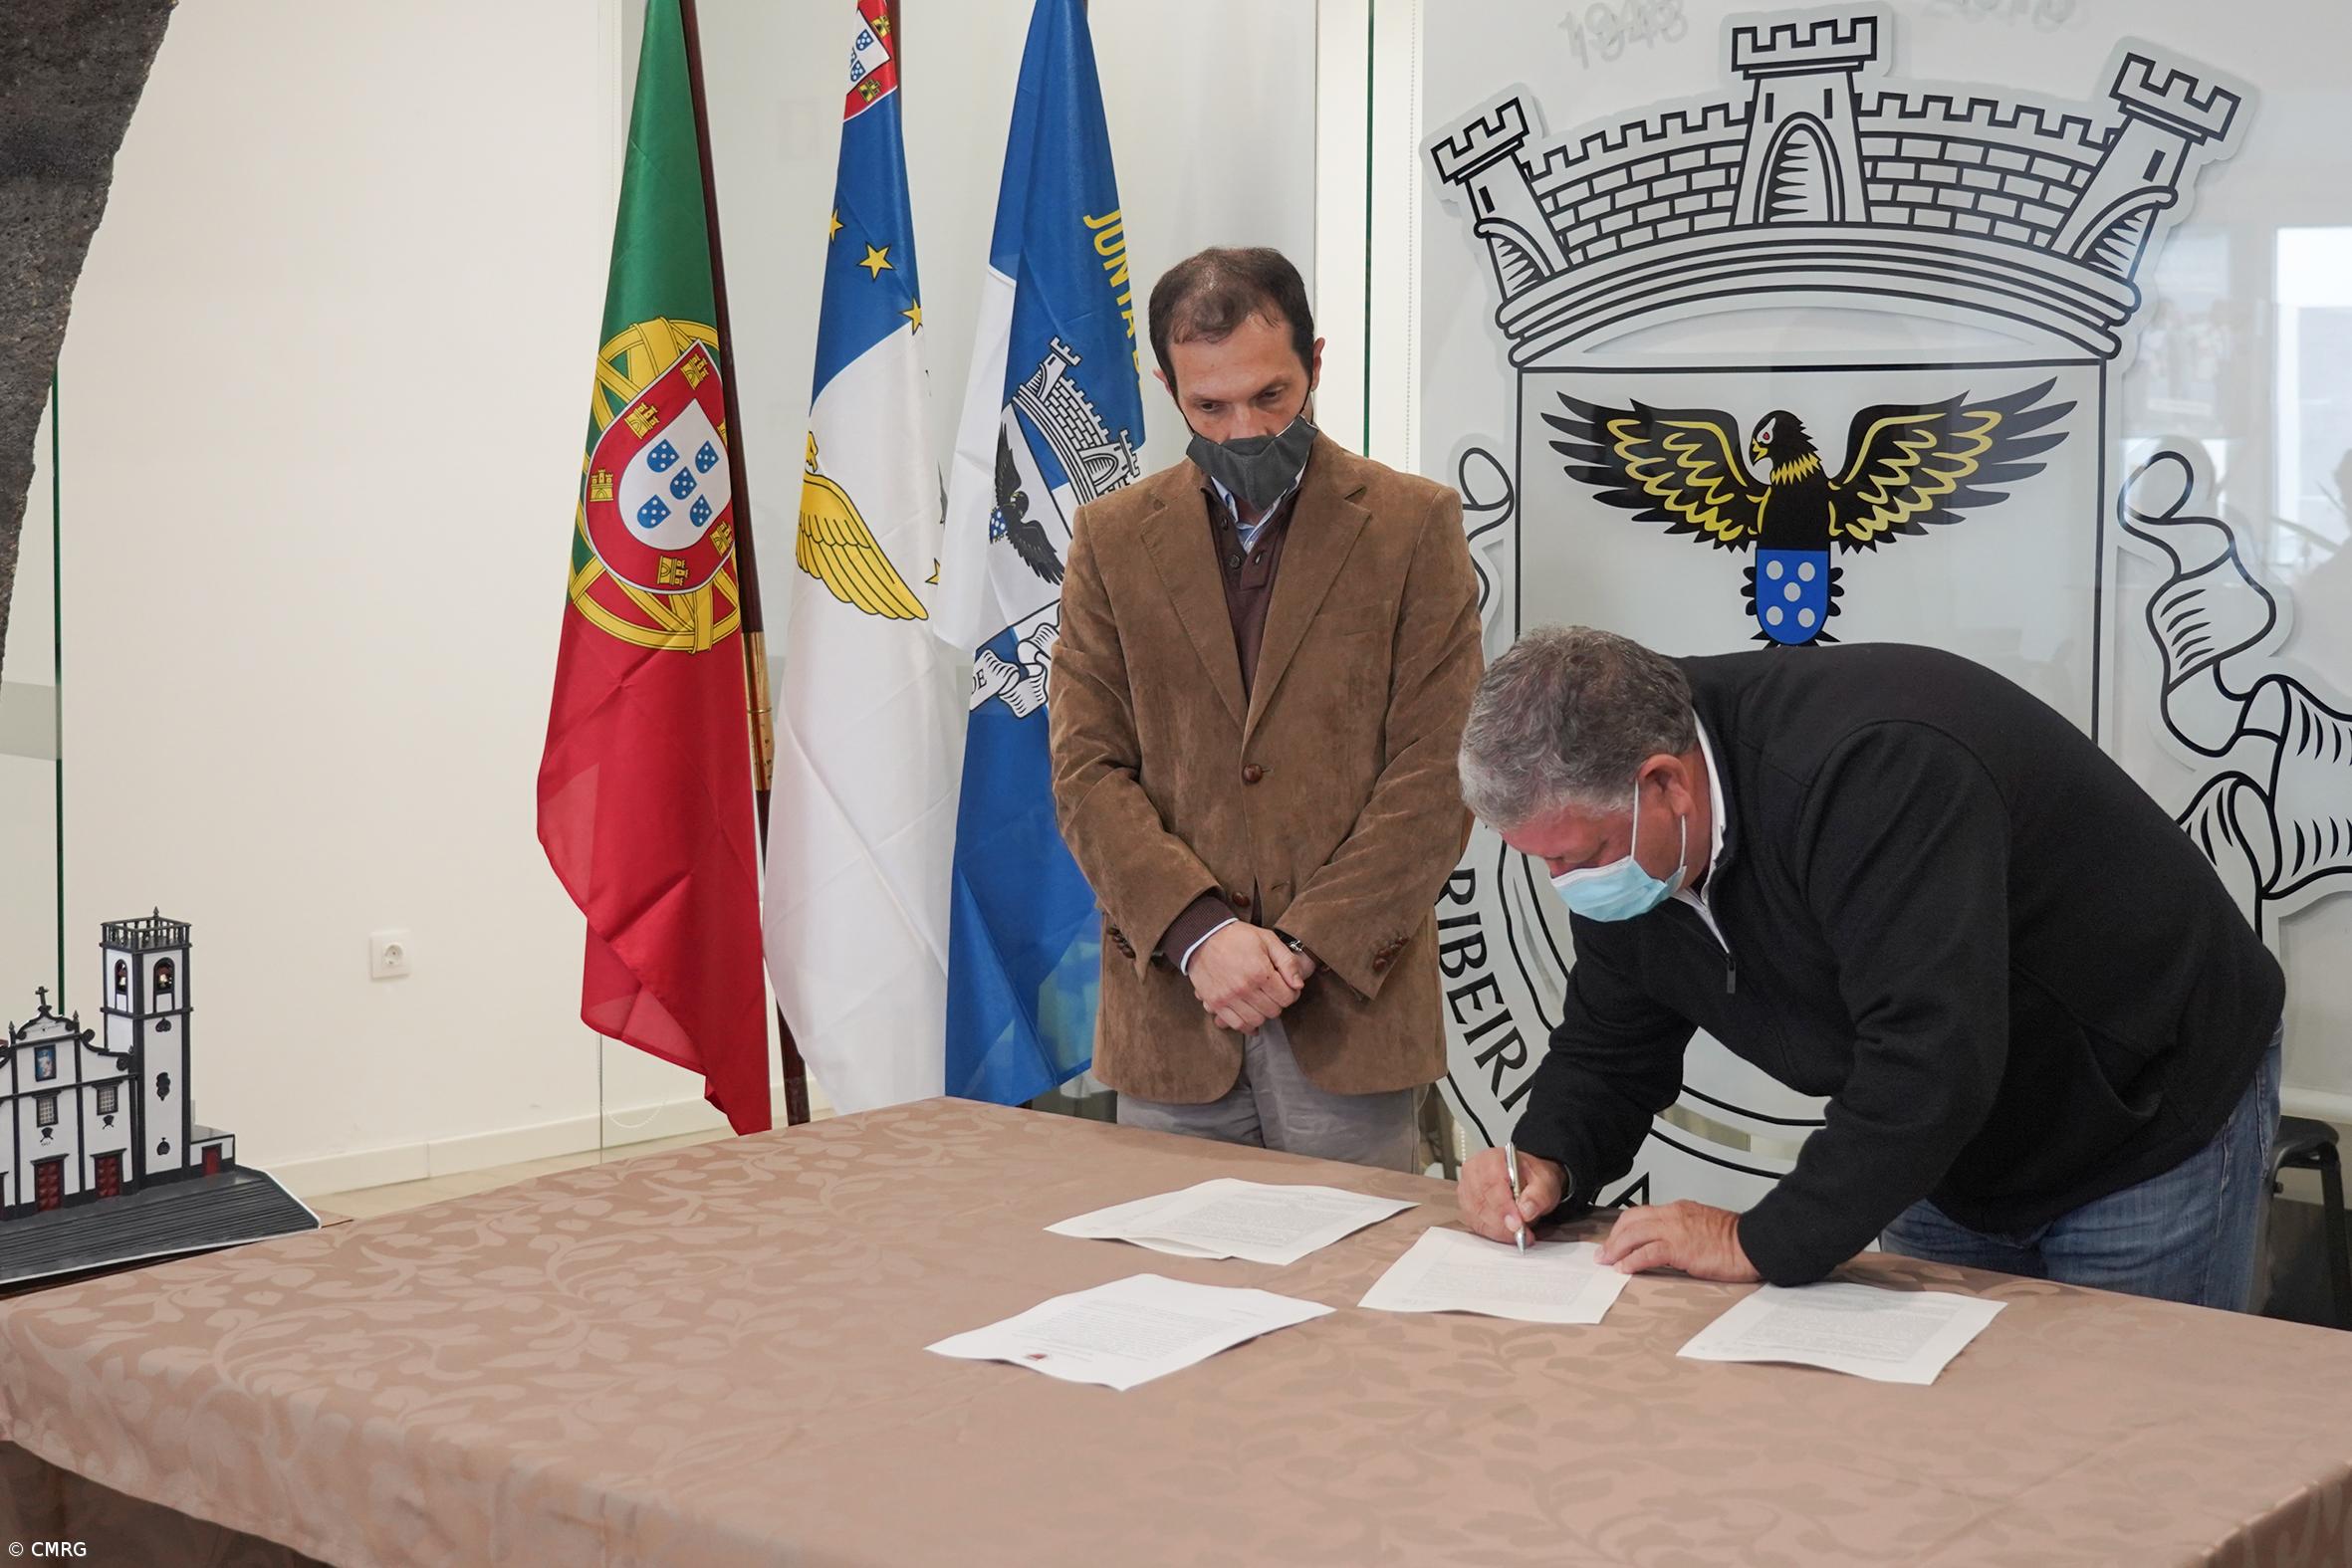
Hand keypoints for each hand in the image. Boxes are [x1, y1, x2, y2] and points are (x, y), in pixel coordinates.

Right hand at [1188, 923, 1305, 1032]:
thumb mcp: (1268, 940)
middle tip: (1273, 992)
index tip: (1286, 986)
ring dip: (1263, 1013)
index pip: (1287, 997)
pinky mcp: (1216, 1003)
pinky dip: (1247, 1025)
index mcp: (1260, 971)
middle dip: (1278, 1002)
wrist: (1203, 937)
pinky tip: (1251, 1018)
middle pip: (1273, 1011)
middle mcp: (1244, 988)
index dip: (1292, 992)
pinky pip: (1237, 1024)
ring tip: (1261, 1001)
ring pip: (1257, 1021)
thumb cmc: (1238, 937)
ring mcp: (1228, 998)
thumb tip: (1298, 985)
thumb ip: (1287, 962)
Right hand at [1457, 1146, 1562, 1244]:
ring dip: (1498, 1230)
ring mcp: (1467, 1189)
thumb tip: (1525, 1211)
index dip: (1503, 1206)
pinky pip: (1475, 1224)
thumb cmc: (1531, 1178)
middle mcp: (1474, 1172)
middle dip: (1502, 1222)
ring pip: (1476, 1215)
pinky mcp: (1466, 1206)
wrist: (1528, 1182)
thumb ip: (1538, 1195)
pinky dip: (1492, 1233)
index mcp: (1492, 1158)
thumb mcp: (1545, 1181)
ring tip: (1519, 1233)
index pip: (1492, 1182)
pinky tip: (1507, 1233)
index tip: (1517, 1223)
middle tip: (1521, 1232)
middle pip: (1481, 1201)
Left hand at [1597, 1200, 1758, 1281]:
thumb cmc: (1735, 1239)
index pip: (1640, 1213)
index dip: (1623, 1228)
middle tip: (1604, 1253)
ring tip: (1608, 1262)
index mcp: (1678, 1209)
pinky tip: (1624, 1268)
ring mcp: (1675, 1230)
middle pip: (1630, 1221)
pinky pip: (1647, 1252)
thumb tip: (1667, 1244)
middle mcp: (1673, 1215)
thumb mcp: (1702, 1226)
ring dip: (1616, 1249)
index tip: (1615, 1240)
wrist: (1754, 1242)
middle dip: (1613, 1238)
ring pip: (1634, 1234)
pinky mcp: (1680, 1248)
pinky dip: (1632, 1260)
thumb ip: (1682, 1230)